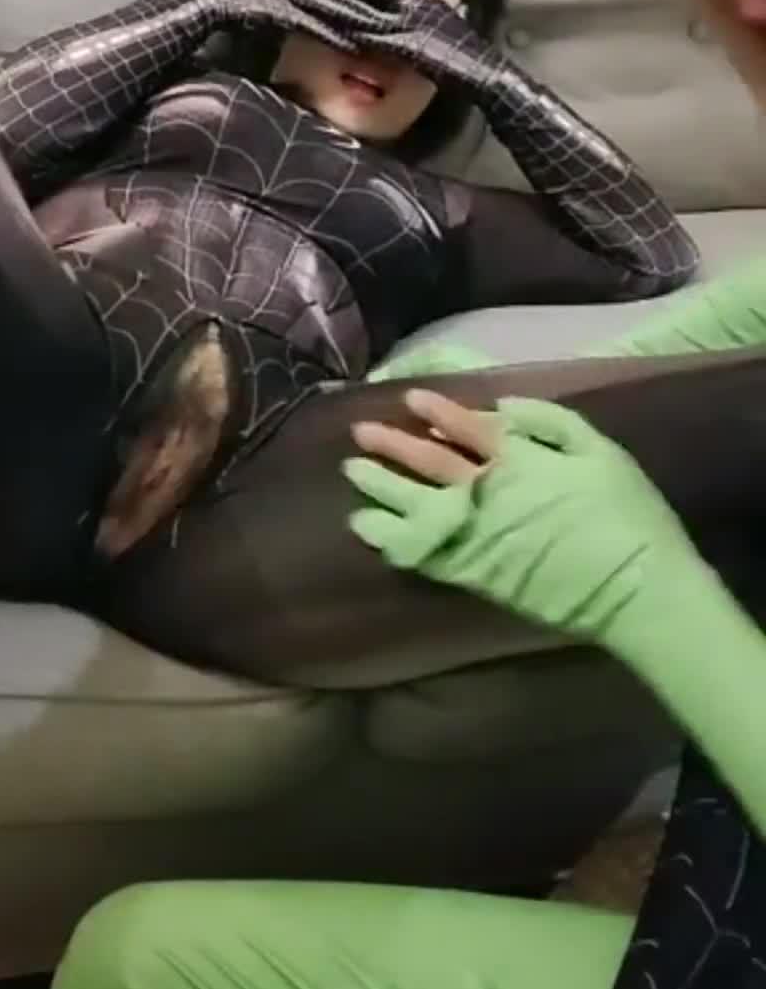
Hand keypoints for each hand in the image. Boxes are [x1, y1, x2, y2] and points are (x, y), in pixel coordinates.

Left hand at [345, 389, 690, 652]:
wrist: (636, 590)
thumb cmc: (628, 516)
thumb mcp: (601, 451)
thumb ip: (551, 422)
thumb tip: (501, 408)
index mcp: (519, 459)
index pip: (467, 428)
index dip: (438, 411)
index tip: (410, 398)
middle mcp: (486, 493)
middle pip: (430, 463)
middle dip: (393, 445)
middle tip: (359, 433)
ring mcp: (474, 536)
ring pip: (413, 506)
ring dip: (381, 487)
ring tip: (351, 471)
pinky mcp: (471, 574)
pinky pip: (420, 554)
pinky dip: (390, 540)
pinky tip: (367, 528)